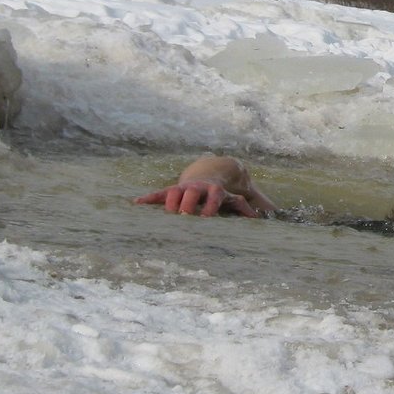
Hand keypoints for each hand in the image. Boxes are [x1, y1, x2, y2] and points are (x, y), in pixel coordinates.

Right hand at [134, 180, 259, 217]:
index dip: (209, 206)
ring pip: (174, 191)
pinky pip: (159, 193)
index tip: (206, 218)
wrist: (209, 174)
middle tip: (184, 216)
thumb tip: (257, 219)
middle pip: (191, 192)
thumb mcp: (232, 198)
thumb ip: (243, 207)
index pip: (213, 196)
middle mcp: (197, 187)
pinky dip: (148, 198)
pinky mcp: (172, 190)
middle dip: (187, 203)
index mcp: (214, 190)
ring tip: (165, 214)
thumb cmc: (221, 194)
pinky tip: (136, 204)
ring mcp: (184, 187)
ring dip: (169, 201)